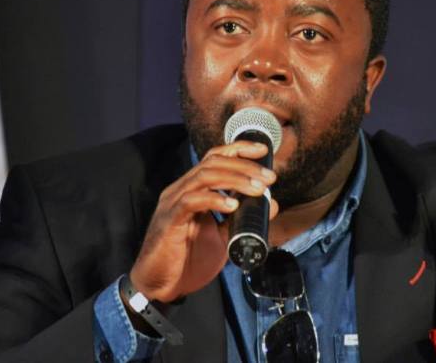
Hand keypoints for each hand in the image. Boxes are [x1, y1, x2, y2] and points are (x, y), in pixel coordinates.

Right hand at [129, 141, 278, 302]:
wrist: (162, 286)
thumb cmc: (189, 260)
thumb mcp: (224, 237)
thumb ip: (244, 219)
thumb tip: (272, 204)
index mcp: (193, 189)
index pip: (215, 158)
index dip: (239, 149)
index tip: (263, 151)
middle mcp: (181, 189)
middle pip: (213, 162)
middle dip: (245, 166)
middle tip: (269, 177)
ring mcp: (174, 202)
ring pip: (205, 176)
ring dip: (235, 179)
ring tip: (258, 189)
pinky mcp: (170, 219)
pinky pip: (191, 201)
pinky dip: (215, 199)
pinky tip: (233, 205)